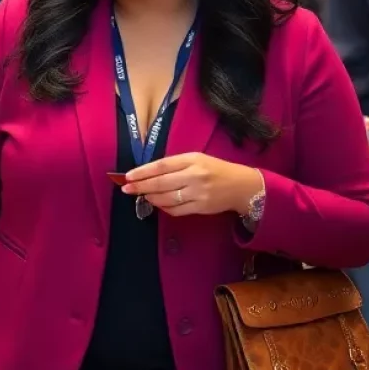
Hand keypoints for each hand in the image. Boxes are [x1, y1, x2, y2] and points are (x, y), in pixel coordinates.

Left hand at [121, 152, 262, 215]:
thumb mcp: (196, 158)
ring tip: (141, 196)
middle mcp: (194, 176)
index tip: (128, 175)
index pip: (161, 166)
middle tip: (126, 189)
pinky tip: (158, 204)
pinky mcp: (201, 208)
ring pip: (167, 198)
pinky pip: (177, 210)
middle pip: (161, 183)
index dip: (143, 171)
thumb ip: (175, 164)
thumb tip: (149, 172)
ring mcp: (198, 193)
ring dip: (151, 198)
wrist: (241, 186)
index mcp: (192, 160)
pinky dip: (164, 208)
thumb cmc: (215, 169)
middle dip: (141, 187)